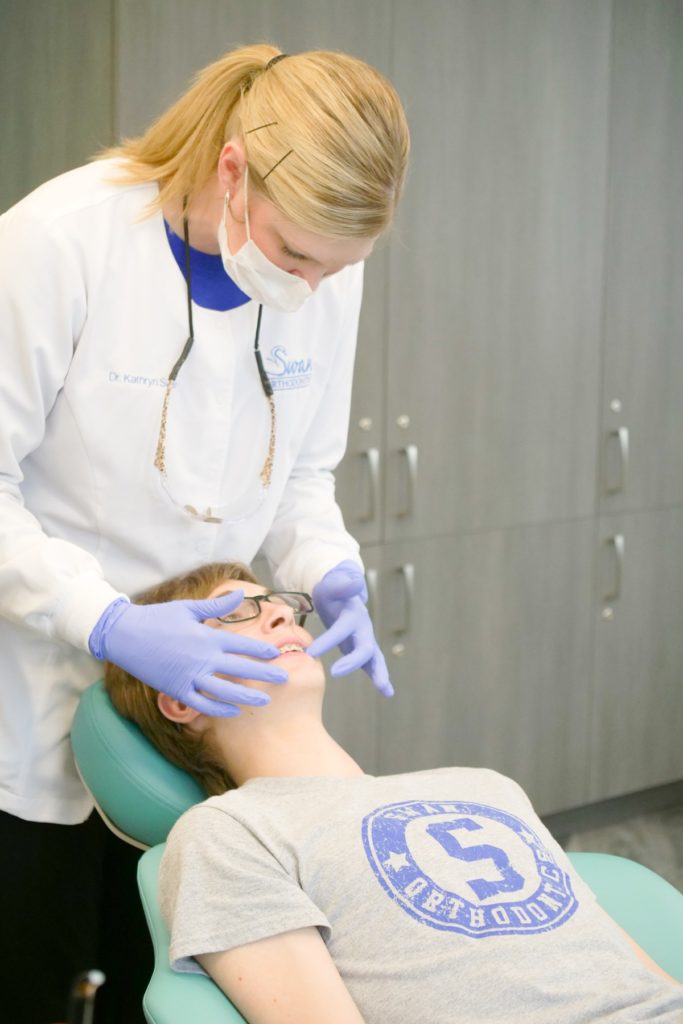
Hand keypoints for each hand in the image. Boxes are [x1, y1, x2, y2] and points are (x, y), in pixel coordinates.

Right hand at [89, 591, 287, 715]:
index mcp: (206, 636)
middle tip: (285, 678)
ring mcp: (189, 676)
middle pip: (240, 668)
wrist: (124, 635)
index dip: (262, 650)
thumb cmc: (157, 618)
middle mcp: (202, 658)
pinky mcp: (176, 690)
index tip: (278, 653)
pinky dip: (219, 709)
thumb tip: (241, 594)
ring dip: (247, 697)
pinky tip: (234, 711)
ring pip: (225, 691)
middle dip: (264, 674)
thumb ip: (217, 606)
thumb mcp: (188, 607)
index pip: (242, 644)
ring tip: (265, 701)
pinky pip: (202, 704)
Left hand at [306, 561, 392, 696]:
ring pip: (374, 658)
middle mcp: (363, 628)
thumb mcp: (332, 584)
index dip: (328, 641)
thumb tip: (355, 581)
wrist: (340, 592)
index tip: (311, 653)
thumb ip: (342, 584)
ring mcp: (365, 638)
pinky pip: (370, 664)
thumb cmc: (332, 590)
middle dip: (353, 662)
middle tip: (335, 672)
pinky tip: (387, 692)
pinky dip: (378, 677)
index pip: (342, 629)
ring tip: (386, 690)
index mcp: (353, 614)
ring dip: (379, 673)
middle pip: (364, 647)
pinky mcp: (362, 647)